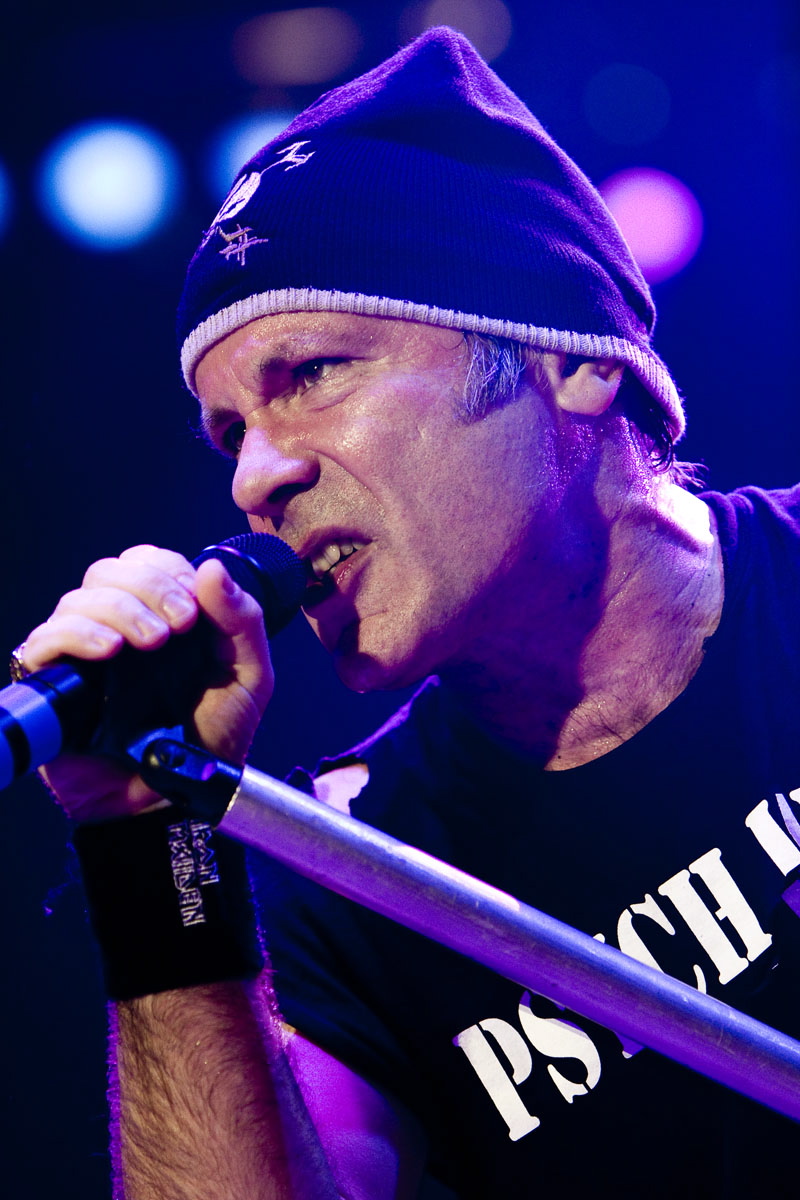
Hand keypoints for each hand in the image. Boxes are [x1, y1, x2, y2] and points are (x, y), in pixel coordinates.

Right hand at [22, 544, 273, 821]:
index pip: (147, 562)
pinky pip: (44, 641)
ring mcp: (84, 657)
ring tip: (151, 642)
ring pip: (77, 599)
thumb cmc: (211, 742)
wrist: (180, 804)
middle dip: (147, 585)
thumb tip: (212, 567)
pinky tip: (108, 651)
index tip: (194, 605)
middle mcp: (119, 630)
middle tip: (179, 624)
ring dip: (118, 609)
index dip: (168, 569)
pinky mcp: (55, 687)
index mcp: (162, 618)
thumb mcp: (248, 679)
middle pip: (109, 571)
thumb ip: (241, 621)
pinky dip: (76, 634)